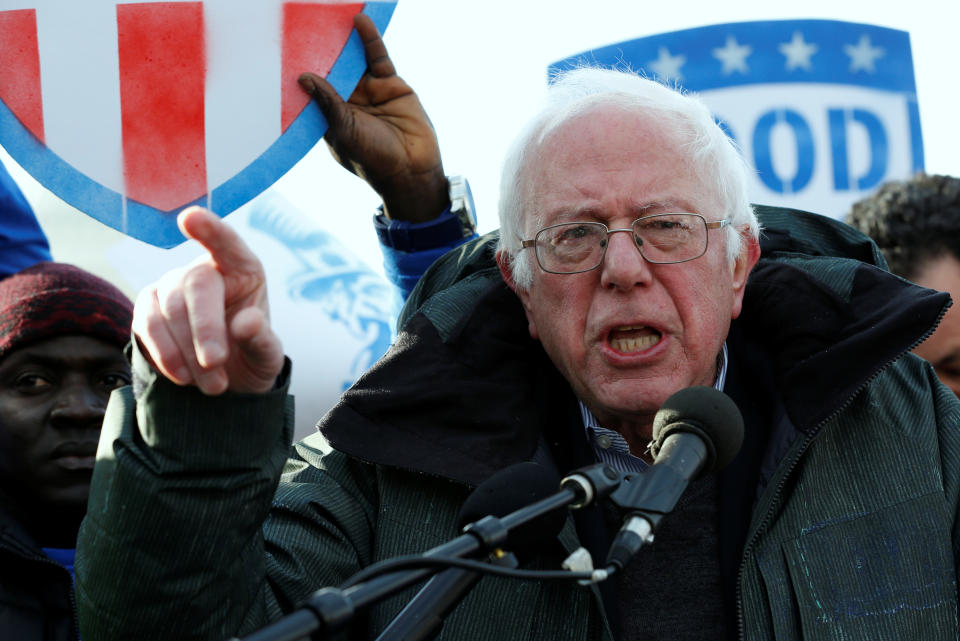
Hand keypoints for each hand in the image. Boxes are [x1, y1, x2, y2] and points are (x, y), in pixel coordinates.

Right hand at [133, 207, 284, 394]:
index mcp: (243, 269)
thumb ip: (262, 339)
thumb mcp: (267, 355)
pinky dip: (165, 355)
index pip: (228, 243)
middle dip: (204, 329)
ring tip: (213, 385)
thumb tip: (247, 321)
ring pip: (168, 309)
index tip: (191, 217)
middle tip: (217, 365)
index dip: (210, 230)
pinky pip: (146, 325)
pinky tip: (184, 378)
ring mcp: (172, 286)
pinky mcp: (147, 308)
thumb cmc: (251, 355)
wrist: (226, 380)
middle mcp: (205, 270)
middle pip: (195, 285)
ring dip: (186, 352)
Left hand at [298, 13, 447, 222]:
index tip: (284, 50)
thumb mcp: (345, 131)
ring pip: (353, 59)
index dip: (301, 70)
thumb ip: (328, 103)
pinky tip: (359, 21)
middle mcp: (348, 101)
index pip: (312, 88)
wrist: (413, 170)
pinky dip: (369, 39)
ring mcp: (369, 91)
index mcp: (330, 117)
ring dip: (344, 39)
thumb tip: (304, 77)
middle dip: (321, 49)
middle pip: (331, 68)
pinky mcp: (390, 83)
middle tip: (304, 23)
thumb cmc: (373, 160)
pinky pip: (377, 57)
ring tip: (331, 15)